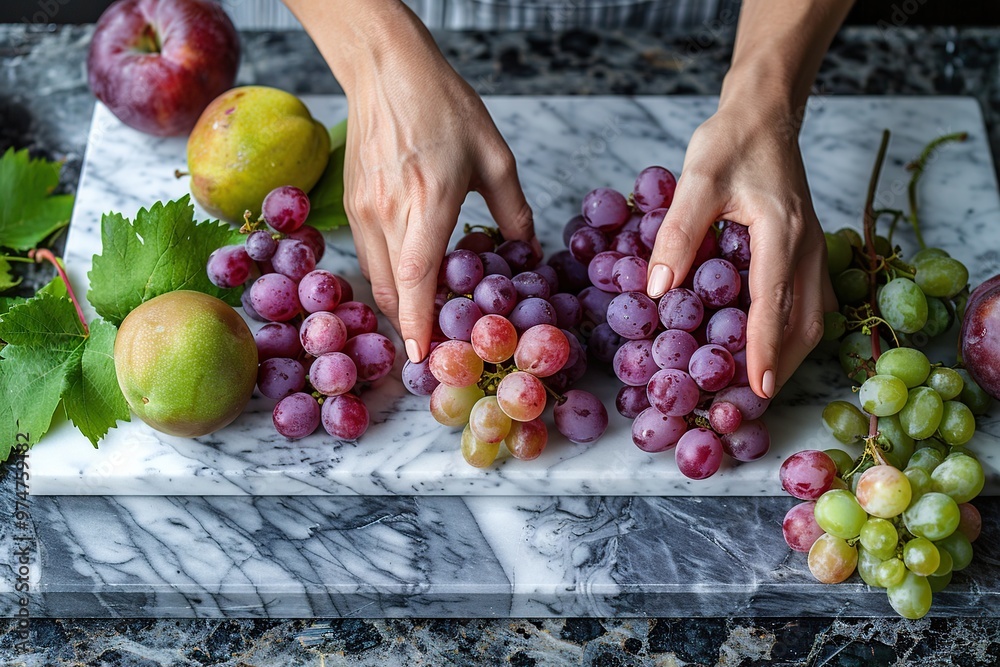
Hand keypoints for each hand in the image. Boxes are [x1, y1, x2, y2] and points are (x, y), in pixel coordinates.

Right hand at [332, 6, 535, 362]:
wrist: (385, 71)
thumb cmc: (444, 107)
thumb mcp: (494, 156)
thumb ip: (513, 211)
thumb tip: (527, 251)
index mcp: (429, 200)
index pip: (416, 276)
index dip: (419, 321)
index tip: (424, 355)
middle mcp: (387, 212)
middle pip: (391, 290)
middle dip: (412, 325)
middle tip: (438, 348)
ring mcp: (362, 210)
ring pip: (375, 278)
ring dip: (398, 305)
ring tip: (427, 321)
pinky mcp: (350, 205)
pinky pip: (368, 256)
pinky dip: (387, 278)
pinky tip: (411, 281)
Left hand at [646, 103, 836, 398]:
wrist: (763, 113)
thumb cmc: (730, 142)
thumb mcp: (696, 180)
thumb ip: (679, 234)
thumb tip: (659, 289)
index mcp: (781, 233)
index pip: (775, 304)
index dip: (766, 351)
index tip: (758, 390)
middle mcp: (806, 246)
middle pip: (805, 322)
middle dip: (782, 365)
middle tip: (753, 400)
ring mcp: (812, 247)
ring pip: (814, 315)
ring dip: (792, 352)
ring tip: (762, 383)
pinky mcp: (807, 246)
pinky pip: (811, 299)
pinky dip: (795, 329)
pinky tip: (772, 341)